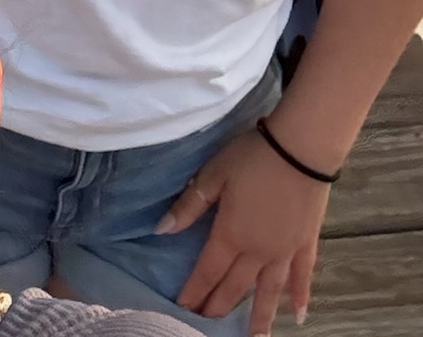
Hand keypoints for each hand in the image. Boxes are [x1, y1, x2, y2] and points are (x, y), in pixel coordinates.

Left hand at [159, 129, 331, 335]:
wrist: (300, 150)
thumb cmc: (252, 158)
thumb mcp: (213, 174)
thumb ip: (189, 205)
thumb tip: (162, 230)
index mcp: (231, 235)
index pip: (208, 271)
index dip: (194, 292)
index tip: (183, 309)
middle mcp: (258, 253)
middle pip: (235, 287)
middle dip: (219, 307)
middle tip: (206, 325)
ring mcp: (284, 252)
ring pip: (269, 292)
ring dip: (260, 317)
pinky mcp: (306, 245)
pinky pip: (302, 278)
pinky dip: (300, 298)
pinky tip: (298, 316)